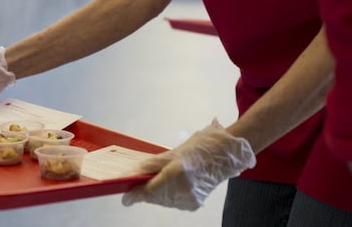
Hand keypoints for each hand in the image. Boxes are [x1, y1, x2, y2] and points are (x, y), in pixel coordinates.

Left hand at [122, 119, 255, 210]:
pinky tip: (168, 185)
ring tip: (155, 181)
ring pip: (163, 201)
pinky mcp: (194, 204)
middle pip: (155, 197)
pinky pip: (173, 203)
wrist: (225, 156)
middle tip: (136, 185)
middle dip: (145, 192)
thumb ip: (151, 165)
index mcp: (177, 173)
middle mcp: (184, 190)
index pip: (150, 190)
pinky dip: (167, 196)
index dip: (136, 195)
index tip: (126, 199)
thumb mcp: (171, 153)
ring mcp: (190, 199)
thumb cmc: (199, 148)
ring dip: (156, 194)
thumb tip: (133, 174)